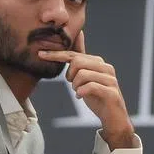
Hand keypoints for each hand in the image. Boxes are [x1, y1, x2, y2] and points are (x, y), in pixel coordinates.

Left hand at [38, 31, 136, 149]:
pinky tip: (81, 96)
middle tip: (73, 85)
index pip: (74, 54)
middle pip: (77, 61)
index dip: (56, 54)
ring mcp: (110, 80)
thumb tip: (77, 35)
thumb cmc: (97, 97)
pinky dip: (81, 92)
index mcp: (98, 62)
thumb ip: (81, 60)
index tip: (41, 54)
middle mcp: (106, 68)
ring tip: (79, 92)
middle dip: (70, 75)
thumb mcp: (86, 77)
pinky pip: (90, 87)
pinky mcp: (111, 92)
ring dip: (76, 86)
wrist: (113, 118)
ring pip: (82, 74)